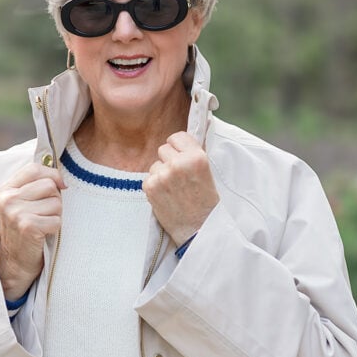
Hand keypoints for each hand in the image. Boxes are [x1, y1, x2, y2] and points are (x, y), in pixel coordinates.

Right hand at [0, 163, 65, 299]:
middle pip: (49, 185)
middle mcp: (7, 199)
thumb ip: (35, 185)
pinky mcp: (27, 226)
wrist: (14, 262)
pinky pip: (57, 220)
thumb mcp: (21, 203)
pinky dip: (55, 229)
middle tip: (44, 214)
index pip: (34, 169)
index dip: (52, 174)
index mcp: (4, 190)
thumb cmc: (23, 230)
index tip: (60, 185)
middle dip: (54, 199)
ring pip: (56, 203)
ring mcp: (15, 213)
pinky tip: (43, 234)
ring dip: (55, 215)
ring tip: (42, 224)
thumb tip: (63, 179)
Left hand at [142, 132, 218, 246]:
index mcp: (196, 156)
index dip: (178, 147)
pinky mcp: (151, 187)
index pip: (176, 136)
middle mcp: (179, 163)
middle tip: (179, 177)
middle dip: (169, 160)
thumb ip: (195, 151)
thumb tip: (196, 127)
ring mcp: (163, 175)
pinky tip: (166, 196)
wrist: (199, 229)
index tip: (181, 157)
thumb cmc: (206, 202)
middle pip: (163, 149)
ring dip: (161, 174)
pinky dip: (154, 186)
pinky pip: (148, 178)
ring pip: (154, 164)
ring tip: (174, 190)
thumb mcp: (207, 171)